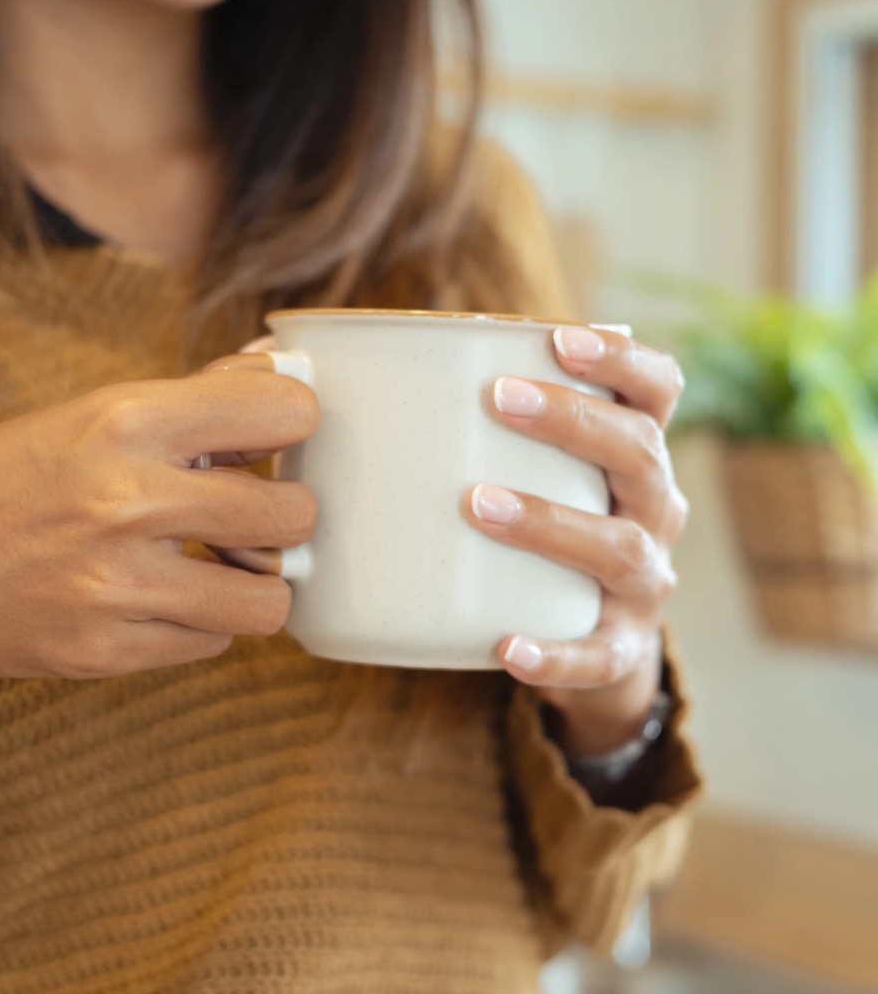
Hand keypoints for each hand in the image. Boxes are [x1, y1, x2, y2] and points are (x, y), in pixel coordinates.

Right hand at [0, 361, 319, 687]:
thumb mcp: (82, 414)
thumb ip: (191, 397)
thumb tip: (278, 368)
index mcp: (121, 420)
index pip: (284, 412)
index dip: (293, 424)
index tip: (274, 437)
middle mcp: (123, 501)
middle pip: (293, 514)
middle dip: (286, 513)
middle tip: (254, 512)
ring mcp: (114, 586)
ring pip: (268, 600)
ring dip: (254, 582)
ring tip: (218, 566)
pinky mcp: (103, 652)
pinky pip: (212, 644)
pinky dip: (202, 624)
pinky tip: (162, 599)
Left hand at [467, 325, 687, 756]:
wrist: (594, 641)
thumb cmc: (547, 524)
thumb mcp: (540, 472)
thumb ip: (481, 425)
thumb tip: (334, 368)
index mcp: (638, 455)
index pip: (658, 389)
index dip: (621, 358)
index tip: (561, 338)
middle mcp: (658, 511)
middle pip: (640, 452)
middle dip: (572, 421)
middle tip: (498, 400)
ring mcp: (647, 583)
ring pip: (618, 547)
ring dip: (549, 520)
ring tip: (478, 504)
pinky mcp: (623, 649)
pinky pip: (597, 655)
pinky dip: (555, 653)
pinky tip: (507, 648)